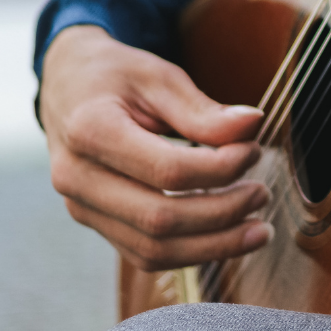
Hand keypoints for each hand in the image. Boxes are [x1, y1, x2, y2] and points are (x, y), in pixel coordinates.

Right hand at [40, 25, 272, 270]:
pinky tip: (228, 237)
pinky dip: (192, 252)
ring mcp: (81, 207)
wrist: (67, 86)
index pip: (166, 170)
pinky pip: (145, 254)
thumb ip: (203, 109)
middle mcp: (76, 178)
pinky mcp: (95, 222)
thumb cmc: (116, 76)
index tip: (254, 151)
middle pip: (159, 220)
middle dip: (222, 215)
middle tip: (262, 194)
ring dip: (213, 247)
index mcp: (89, 131)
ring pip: (152, 250)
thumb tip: (253, 125)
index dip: (219, 169)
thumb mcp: (158, 77)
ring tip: (258, 230)